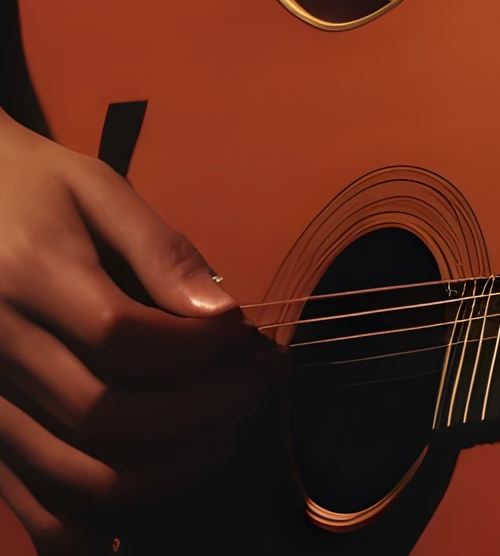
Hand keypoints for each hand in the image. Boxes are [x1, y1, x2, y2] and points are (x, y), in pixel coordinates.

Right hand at [0, 110, 276, 553]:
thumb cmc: (36, 189)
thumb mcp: (97, 187)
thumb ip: (159, 249)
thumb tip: (220, 313)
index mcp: (30, 276)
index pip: (121, 336)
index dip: (196, 345)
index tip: (246, 331)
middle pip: (106, 415)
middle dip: (202, 411)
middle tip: (260, 386)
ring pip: (80, 476)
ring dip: (173, 469)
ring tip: (233, 430)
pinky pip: (41, 511)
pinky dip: (103, 525)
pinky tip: (166, 490)